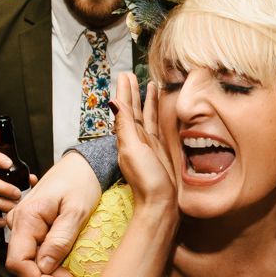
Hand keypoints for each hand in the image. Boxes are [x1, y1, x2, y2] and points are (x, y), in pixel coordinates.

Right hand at [5, 152, 99, 276]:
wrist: (84, 165)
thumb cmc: (81, 181)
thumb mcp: (77, 210)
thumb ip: (60, 238)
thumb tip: (44, 268)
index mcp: (26, 218)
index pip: (18, 261)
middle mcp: (19, 225)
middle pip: (27, 268)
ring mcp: (26, 229)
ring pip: (34, 266)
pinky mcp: (36, 233)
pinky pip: (40, 258)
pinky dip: (54, 274)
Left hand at [112, 73, 176, 217]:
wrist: (161, 202)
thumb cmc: (146, 179)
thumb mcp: (132, 150)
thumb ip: (124, 126)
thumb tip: (114, 102)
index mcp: (127, 137)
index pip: (125, 109)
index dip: (124, 92)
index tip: (124, 75)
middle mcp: (137, 138)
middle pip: (134, 109)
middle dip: (132, 92)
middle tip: (131, 74)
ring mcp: (149, 144)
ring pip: (146, 116)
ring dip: (145, 100)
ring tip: (148, 83)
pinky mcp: (161, 150)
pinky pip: (157, 125)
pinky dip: (157, 114)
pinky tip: (160, 107)